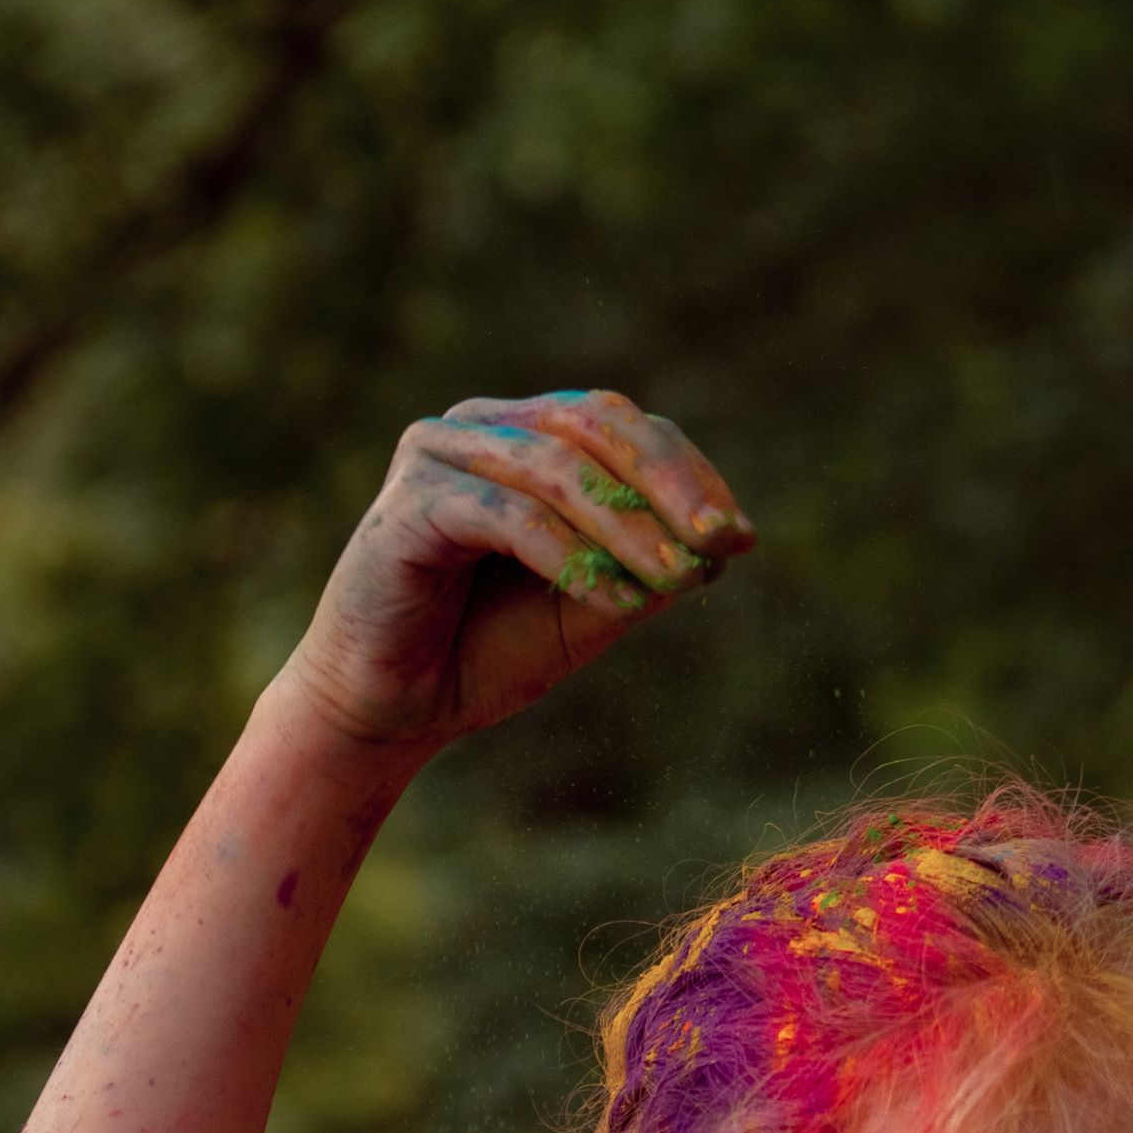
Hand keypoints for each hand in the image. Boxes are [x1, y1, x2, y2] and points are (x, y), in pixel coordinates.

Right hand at [271, 387, 752, 756]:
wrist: (391, 707)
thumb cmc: (486, 652)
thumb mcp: (588, 608)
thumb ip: (642, 568)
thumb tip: (718, 545)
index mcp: (525, 436)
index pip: (622, 427)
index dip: (688, 473)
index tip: (741, 537)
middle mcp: (480, 426)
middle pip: (595, 425)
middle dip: (670, 484)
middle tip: (723, 540)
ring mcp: (440, 454)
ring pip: (557, 469)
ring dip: (630, 526)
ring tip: (678, 578)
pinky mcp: (412, 503)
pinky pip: (508, 516)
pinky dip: (571, 556)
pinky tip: (616, 600)